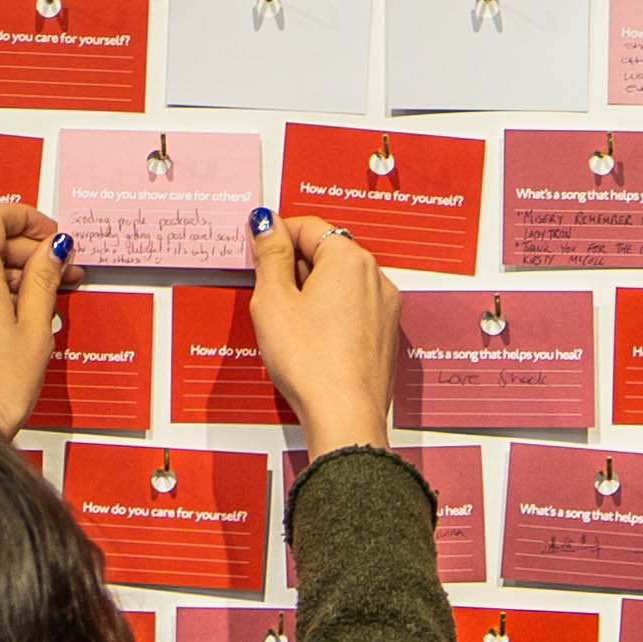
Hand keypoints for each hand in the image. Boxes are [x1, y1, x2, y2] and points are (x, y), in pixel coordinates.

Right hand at [246, 208, 400, 459]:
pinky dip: (331, 315)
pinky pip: (353, 309)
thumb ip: (269, 256)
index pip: (308, 225)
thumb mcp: (273, 301)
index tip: (258, 249)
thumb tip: (267, 226)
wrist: (345, 416)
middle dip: (295, 266)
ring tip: (289, 323)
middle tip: (268, 293)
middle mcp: (374, 277)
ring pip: (341, 283)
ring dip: (313, 292)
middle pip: (327, 252)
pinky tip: (311, 341)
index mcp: (349, 259)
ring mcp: (384, 308)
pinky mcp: (384, 335)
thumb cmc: (311, 363)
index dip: (277, 235)